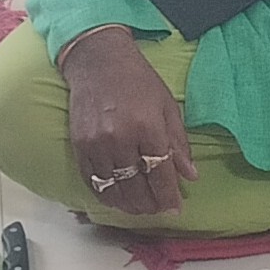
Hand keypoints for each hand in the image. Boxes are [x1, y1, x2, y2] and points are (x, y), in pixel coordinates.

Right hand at [61, 28, 197, 214]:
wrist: (98, 60)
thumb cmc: (137, 80)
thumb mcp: (167, 106)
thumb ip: (178, 143)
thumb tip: (190, 175)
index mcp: (147, 127)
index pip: (160, 174)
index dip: (168, 196)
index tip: (175, 208)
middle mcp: (120, 139)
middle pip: (136, 187)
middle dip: (150, 205)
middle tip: (159, 209)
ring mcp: (96, 144)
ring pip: (113, 189)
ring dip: (129, 205)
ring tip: (140, 208)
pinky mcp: (79, 145)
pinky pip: (92, 180)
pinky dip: (105, 194)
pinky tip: (117, 198)